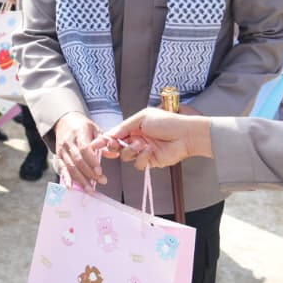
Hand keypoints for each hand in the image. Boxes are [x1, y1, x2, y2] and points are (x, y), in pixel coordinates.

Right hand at [53, 112, 105, 188]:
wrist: (65, 122)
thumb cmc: (83, 127)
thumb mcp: (96, 129)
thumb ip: (104, 142)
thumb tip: (114, 154)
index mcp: (79, 133)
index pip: (85, 149)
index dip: (92, 162)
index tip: (100, 172)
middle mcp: (69, 142)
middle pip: (78, 160)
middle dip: (89, 173)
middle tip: (101, 181)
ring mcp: (62, 150)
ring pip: (70, 167)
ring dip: (80, 179)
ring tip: (90, 190)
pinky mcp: (58, 156)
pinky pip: (62, 168)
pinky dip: (66, 178)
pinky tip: (70, 187)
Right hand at [91, 108, 213, 169]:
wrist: (186, 134)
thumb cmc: (167, 122)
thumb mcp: (142, 118)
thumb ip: (124, 127)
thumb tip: (109, 135)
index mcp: (134, 128)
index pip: (115, 135)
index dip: (106, 139)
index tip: (96, 144)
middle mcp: (137, 140)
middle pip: (117, 147)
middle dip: (114, 146)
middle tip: (114, 145)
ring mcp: (143, 152)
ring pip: (126, 157)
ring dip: (131, 150)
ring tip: (141, 143)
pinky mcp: (150, 162)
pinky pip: (138, 164)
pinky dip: (142, 157)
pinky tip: (150, 150)